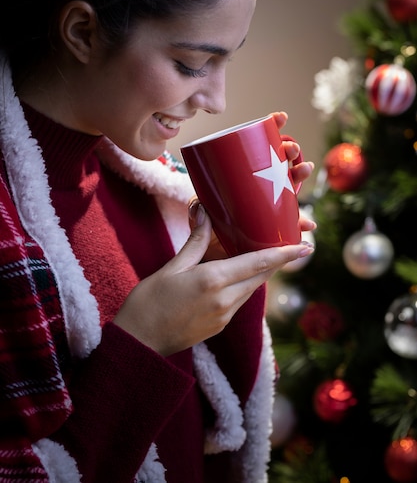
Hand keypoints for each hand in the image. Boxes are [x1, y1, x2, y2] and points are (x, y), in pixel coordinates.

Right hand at [113, 205, 313, 355]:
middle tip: (290, 246)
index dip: (284, 255)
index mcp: (213, 280)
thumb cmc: (148, 302)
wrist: (138, 344)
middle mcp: (225, 300)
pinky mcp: (219, 327)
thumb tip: (204, 214)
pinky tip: (236, 277)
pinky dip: (244, 286)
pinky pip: (239, 301)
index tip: (306, 247)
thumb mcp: (172, 268)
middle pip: (260, 276)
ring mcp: (224, 317)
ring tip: (264, 255)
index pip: (258, 263)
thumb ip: (195, 243)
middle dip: (276, 261)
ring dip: (260, 273)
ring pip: (251, 289)